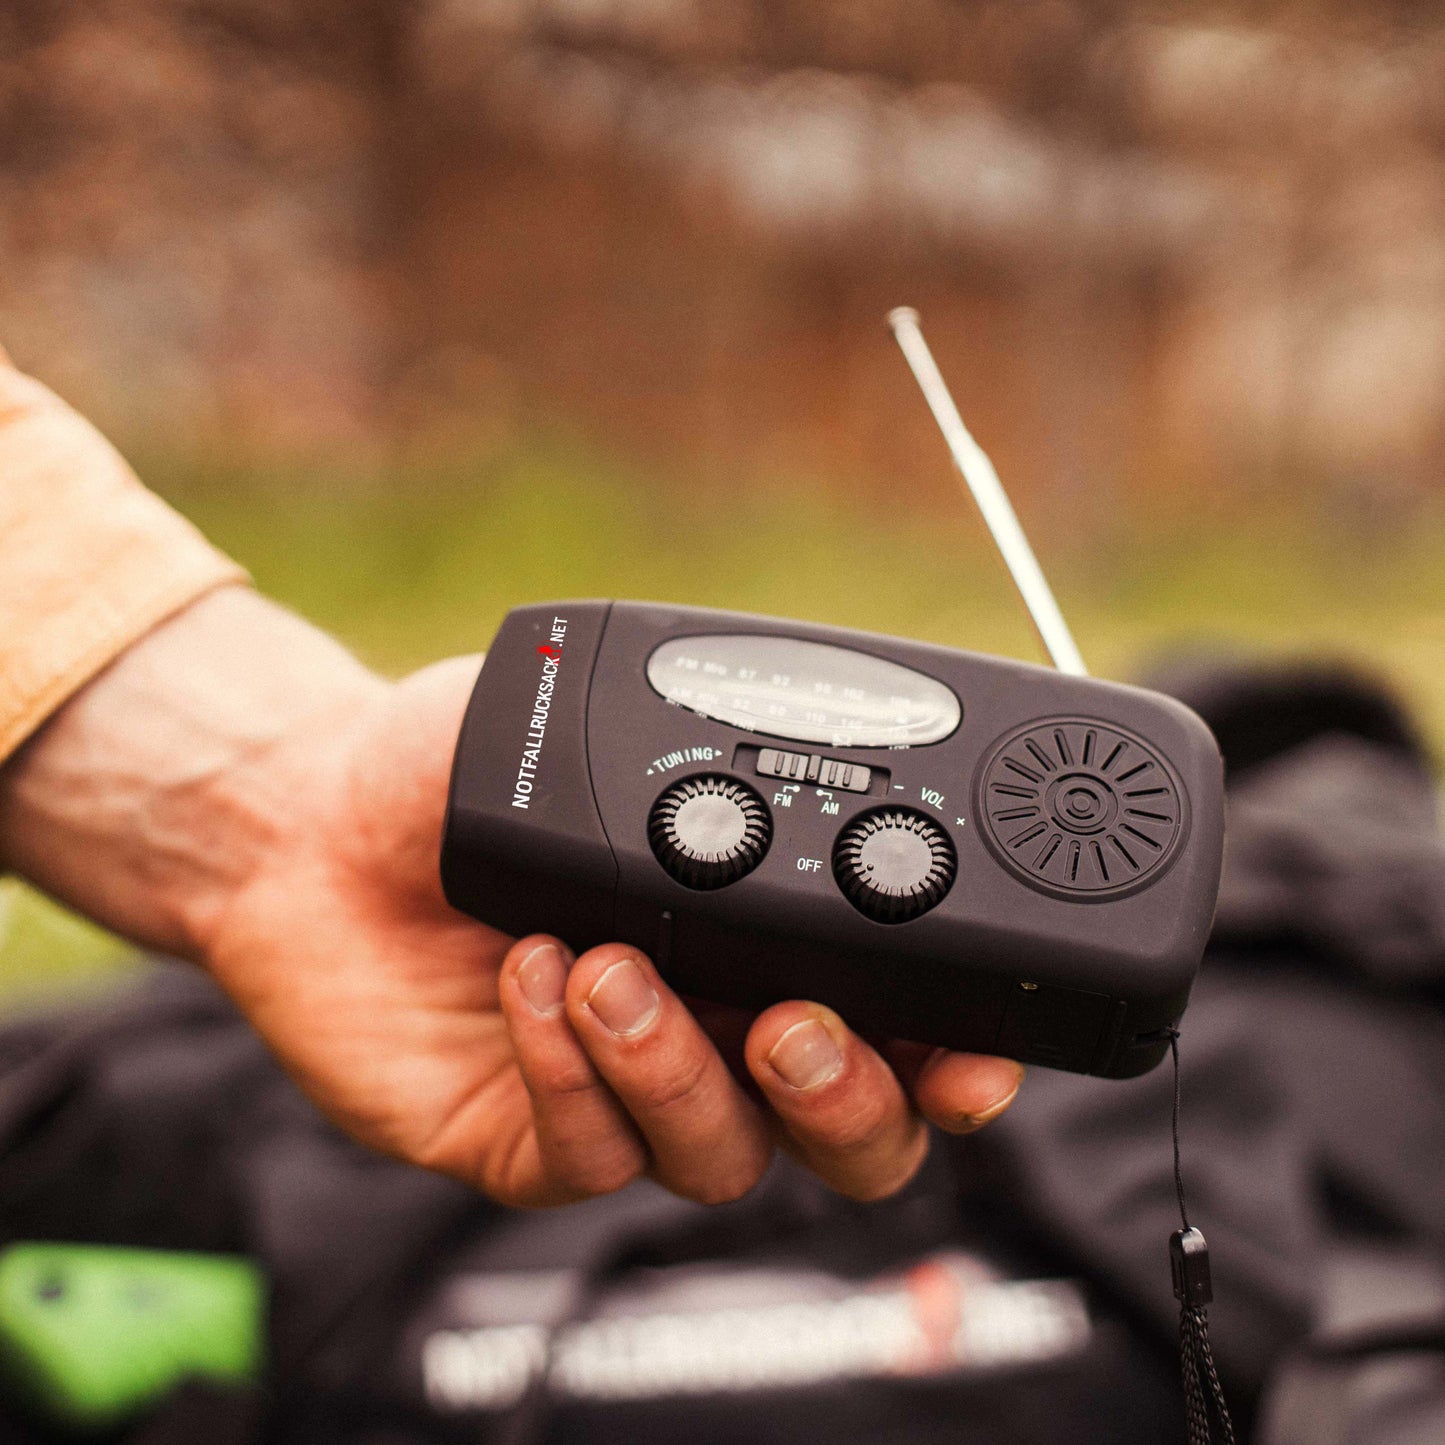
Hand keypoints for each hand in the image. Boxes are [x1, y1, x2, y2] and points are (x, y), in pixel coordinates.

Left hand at [0, 591, 1023, 1207]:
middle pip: (853, 1133)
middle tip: (792, 1023)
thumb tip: (825, 726)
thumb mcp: (607, 717)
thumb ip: (716, 735)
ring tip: (610, 967)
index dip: (958, 1056)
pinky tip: (531, 976)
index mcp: (768, 939)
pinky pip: (593, 1156)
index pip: (904, 1025)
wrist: (312, 818)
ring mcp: (631, 1093)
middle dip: (852, 1097)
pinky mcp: (538, 1139)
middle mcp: (721, 1028)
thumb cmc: (465, 762)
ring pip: (728, 1156)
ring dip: (686, 1070)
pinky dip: (576, 1073)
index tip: (974, 1045)